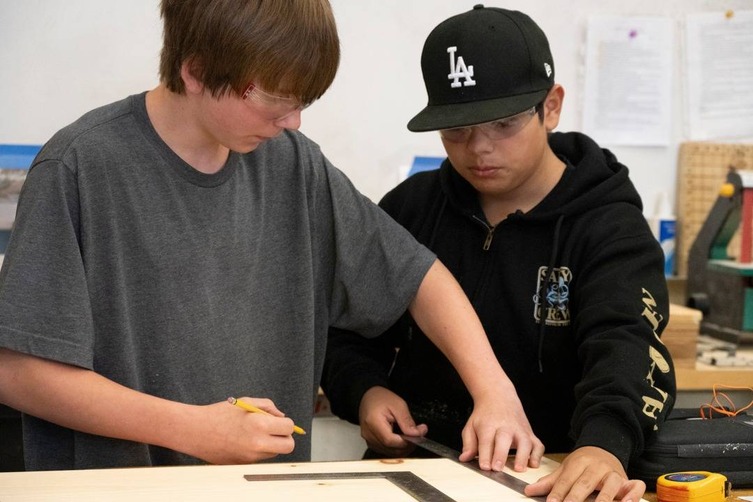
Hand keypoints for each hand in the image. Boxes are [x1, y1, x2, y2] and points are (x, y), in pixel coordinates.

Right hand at [187, 396, 295, 463]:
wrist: (195, 431)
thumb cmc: (219, 414)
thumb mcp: (246, 402)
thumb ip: (268, 407)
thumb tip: (281, 416)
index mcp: (260, 425)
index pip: (289, 427)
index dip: (286, 423)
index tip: (279, 421)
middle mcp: (258, 444)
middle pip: (288, 446)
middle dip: (285, 437)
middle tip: (276, 430)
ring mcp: (250, 457)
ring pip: (274, 453)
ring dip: (272, 444)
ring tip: (255, 433)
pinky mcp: (243, 464)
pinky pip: (260, 458)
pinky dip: (259, 450)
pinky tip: (245, 441)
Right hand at [358, 386, 427, 456]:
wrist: (369, 397)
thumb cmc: (381, 398)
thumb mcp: (398, 405)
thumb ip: (407, 422)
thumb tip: (417, 434)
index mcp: (374, 423)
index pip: (391, 441)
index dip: (406, 442)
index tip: (418, 436)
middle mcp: (368, 434)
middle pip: (390, 449)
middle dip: (407, 446)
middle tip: (417, 435)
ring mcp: (368, 439)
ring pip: (389, 453)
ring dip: (402, 448)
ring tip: (410, 436)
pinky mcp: (370, 442)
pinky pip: (385, 450)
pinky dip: (395, 448)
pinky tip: (401, 439)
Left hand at [458, 388, 543, 471]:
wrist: (499, 397)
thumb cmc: (484, 416)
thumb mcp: (471, 426)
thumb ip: (468, 444)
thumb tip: (464, 458)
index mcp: (489, 425)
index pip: (486, 441)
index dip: (485, 455)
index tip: (484, 467)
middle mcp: (505, 426)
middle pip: (504, 439)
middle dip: (500, 454)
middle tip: (497, 468)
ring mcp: (519, 429)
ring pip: (524, 441)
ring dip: (522, 456)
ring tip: (518, 469)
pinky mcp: (530, 433)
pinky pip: (538, 444)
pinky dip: (538, 455)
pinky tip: (533, 464)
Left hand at [525, 446, 645, 501]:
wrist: (604, 449)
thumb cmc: (583, 463)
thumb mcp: (566, 469)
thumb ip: (550, 482)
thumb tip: (529, 491)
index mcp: (579, 462)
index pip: (567, 479)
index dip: (558, 492)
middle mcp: (597, 466)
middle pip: (585, 483)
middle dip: (576, 498)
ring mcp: (614, 472)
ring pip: (610, 485)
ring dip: (603, 499)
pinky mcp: (628, 479)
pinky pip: (634, 487)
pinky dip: (632, 495)